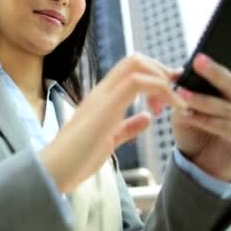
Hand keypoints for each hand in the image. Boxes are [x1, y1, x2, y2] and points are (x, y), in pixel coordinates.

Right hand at [40, 54, 186, 192]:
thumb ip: (127, 127)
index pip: (130, 70)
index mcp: (102, 99)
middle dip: (162, 72)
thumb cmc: (76, 160)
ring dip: (164, 80)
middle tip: (176, 97)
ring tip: (176, 105)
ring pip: (137, 65)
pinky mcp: (105, 107)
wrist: (54, 170)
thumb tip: (147, 118)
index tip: (171, 96)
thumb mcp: (109, 141)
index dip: (156, 76)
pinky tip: (170, 109)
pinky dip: (161, 90)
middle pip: (135, 60)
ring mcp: (102, 96)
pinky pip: (137, 83)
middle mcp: (102, 92)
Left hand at [171, 16, 230, 181]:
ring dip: (202, 101)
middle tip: (198, 60)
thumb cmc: (194, 132)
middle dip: (214, 71)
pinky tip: (188, 117)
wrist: (200, 166)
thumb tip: (176, 71)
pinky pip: (224, 127)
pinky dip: (204, 121)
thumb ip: (185, 88)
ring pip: (225, 106)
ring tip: (182, 96)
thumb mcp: (186, 106)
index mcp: (230, 90)